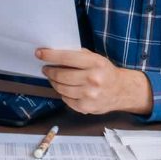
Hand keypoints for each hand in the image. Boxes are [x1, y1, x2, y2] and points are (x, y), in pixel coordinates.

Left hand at [36, 47, 151, 114]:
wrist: (121, 91)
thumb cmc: (105, 72)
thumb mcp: (95, 58)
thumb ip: (77, 55)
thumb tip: (55, 52)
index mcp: (95, 63)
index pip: (66, 57)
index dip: (50, 55)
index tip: (39, 53)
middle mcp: (93, 79)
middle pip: (61, 75)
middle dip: (49, 71)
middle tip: (46, 68)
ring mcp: (89, 95)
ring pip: (61, 88)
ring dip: (54, 82)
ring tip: (54, 78)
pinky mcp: (86, 107)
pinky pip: (66, 99)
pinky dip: (62, 93)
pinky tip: (65, 88)